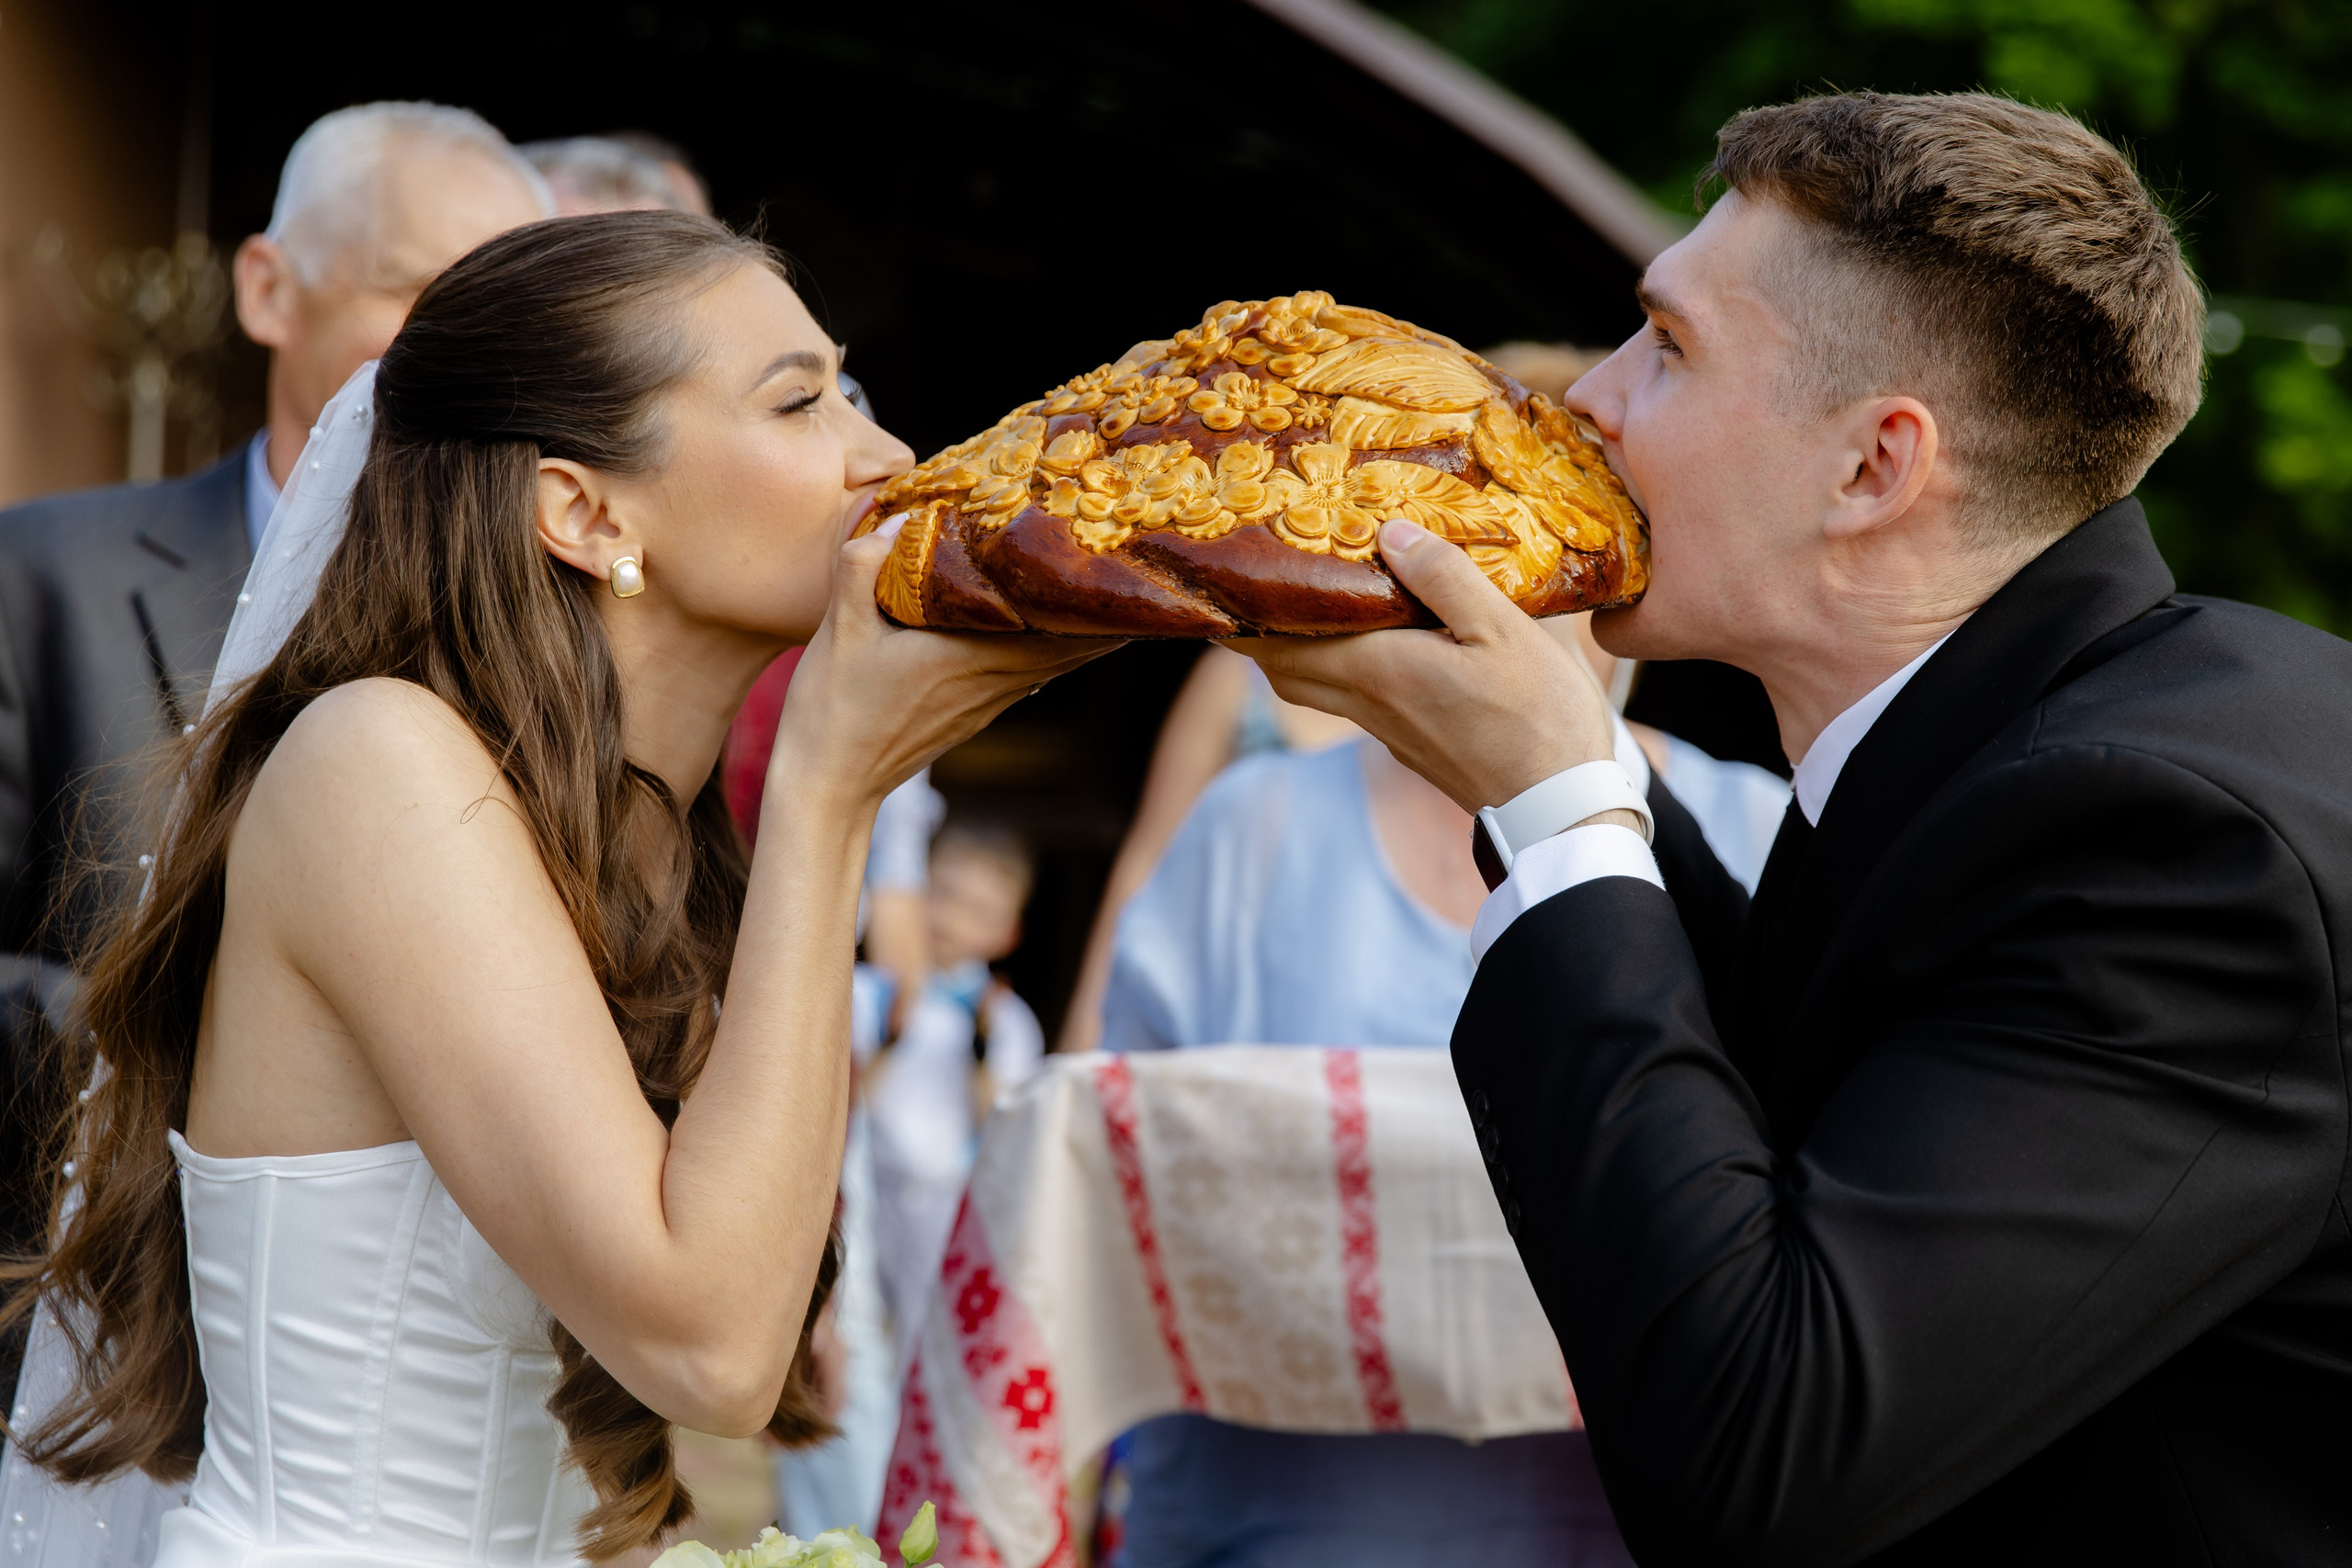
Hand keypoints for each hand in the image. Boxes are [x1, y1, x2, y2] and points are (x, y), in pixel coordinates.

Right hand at [774, 516, 1120, 810]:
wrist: (828, 785)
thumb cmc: (833, 710)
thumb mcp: (838, 630)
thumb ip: (865, 567)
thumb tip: (900, 514)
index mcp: (973, 658)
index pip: (1059, 630)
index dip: (1095, 600)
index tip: (1123, 563)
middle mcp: (994, 683)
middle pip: (1072, 646)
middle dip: (1100, 608)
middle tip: (1127, 563)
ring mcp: (988, 702)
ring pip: (1055, 662)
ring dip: (1080, 629)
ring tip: (1099, 587)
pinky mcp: (974, 714)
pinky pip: (1030, 674)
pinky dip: (1048, 647)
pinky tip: (1043, 625)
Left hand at [1229, 520, 1618, 811]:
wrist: (1561, 809)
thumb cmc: (1538, 716)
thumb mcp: (1503, 629)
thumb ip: (1444, 578)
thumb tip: (1387, 532)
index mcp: (1376, 671)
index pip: (1277, 644)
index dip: (1242, 614)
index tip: (1224, 575)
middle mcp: (1367, 704)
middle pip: (1285, 670)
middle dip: (1261, 630)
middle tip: (1261, 579)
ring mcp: (1388, 731)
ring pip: (1316, 687)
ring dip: (1299, 648)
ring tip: (1310, 599)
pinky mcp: (1412, 745)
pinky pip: (1352, 699)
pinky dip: (1339, 666)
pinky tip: (1371, 639)